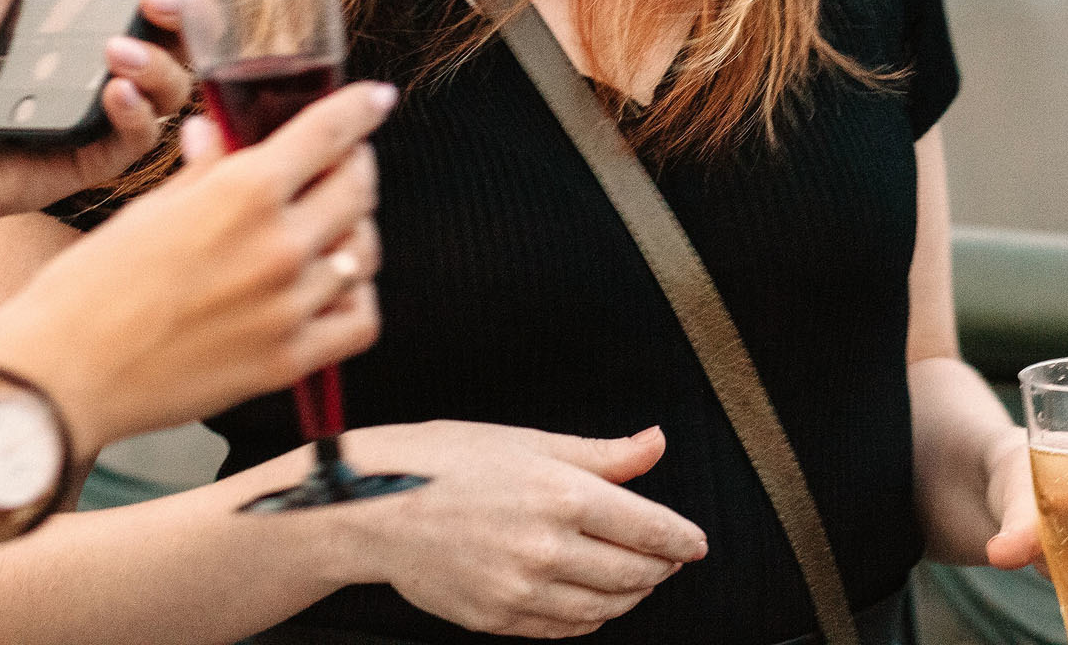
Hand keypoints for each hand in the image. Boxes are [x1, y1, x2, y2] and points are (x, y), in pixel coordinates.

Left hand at [0, 0, 193, 261]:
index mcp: (100, 18)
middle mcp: (118, 61)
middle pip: (189, 36)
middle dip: (190, 9)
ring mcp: (114, 111)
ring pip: (177, 86)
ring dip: (157, 63)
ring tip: (112, 51)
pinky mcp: (102, 157)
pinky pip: (145, 136)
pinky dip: (136, 113)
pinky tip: (111, 93)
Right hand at [0, 80, 391, 455]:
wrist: (59, 379)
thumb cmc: (87, 290)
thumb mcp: (148, 209)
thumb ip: (203, 170)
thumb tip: (221, 133)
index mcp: (243, 192)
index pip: (330, 131)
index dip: (361, 108)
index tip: (376, 101)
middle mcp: (278, 245)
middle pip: (358, 188)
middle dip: (354, 166)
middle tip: (339, 166)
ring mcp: (289, 307)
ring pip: (364, 253)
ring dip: (353, 232)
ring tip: (327, 230)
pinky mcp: (288, 361)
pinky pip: (359, 321)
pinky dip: (354, 300)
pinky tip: (329, 290)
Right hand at [321, 420, 707, 637]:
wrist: (372, 509)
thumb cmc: (445, 461)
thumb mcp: (528, 441)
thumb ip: (602, 454)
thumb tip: (656, 443)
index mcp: (560, 494)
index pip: (648, 528)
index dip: (681, 539)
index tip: (696, 543)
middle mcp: (547, 547)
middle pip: (633, 574)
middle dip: (661, 567)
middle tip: (668, 557)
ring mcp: (522, 589)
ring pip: (605, 607)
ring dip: (631, 595)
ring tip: (636, 578)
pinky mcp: (499, 618)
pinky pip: (565, 628)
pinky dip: (591, 618)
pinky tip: (594, 601)